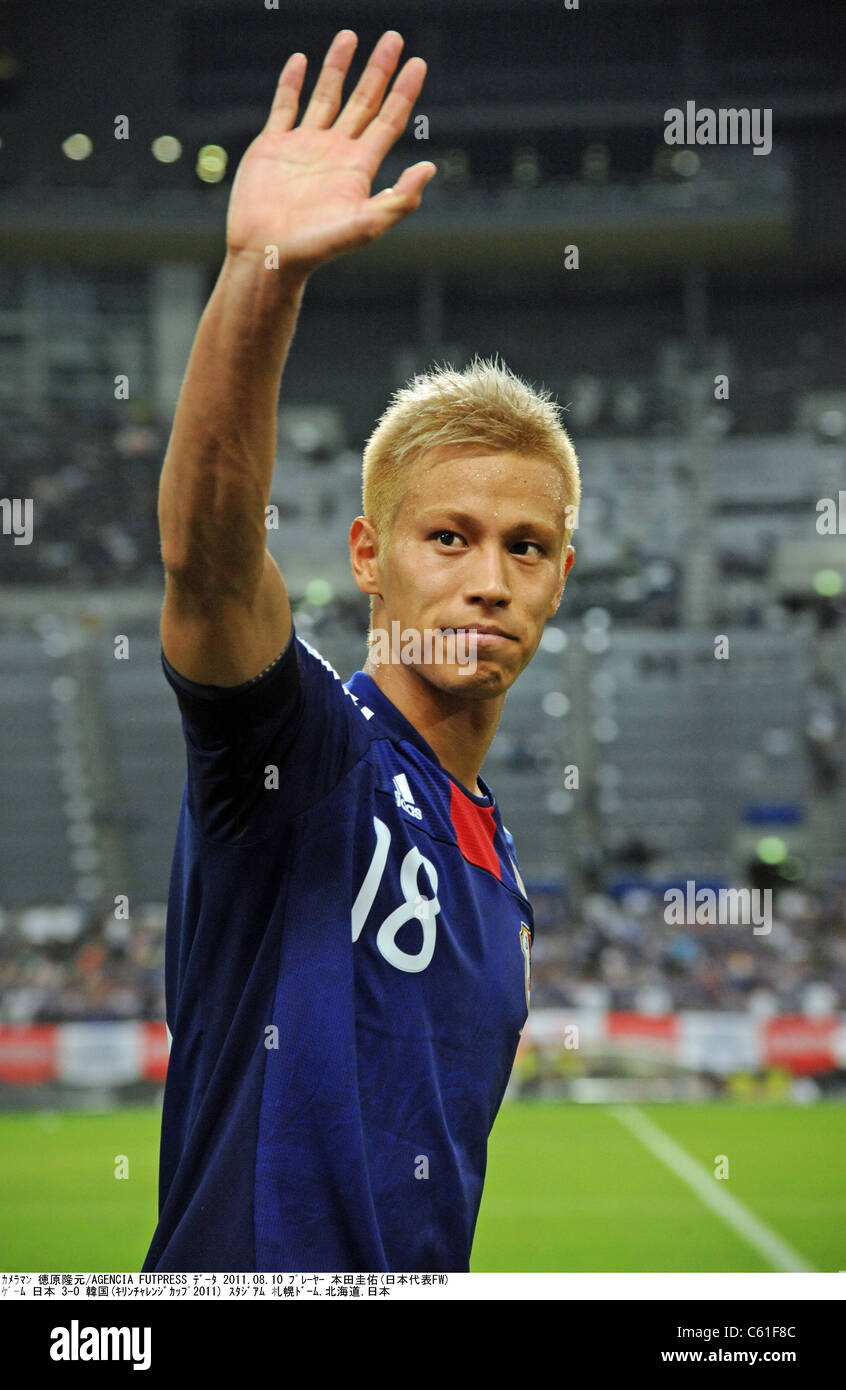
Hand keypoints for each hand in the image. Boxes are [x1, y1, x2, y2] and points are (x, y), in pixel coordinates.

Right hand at [226, 29, 435, 273]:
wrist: (267, 255)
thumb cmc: (317, 248)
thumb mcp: (366, 226)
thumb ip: (399, 199)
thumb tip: (430, 168)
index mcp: (359, 168)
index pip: (389, 120)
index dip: (404, 92)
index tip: (418, 63)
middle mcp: (335, 152)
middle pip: (363, 101)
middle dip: (379, 70)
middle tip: (394, 38)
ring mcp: (304, 147)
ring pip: (326, 97)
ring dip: (338, 67)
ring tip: (350, 36)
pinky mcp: (273, 146)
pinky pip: (285, 106)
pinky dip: (292, 83)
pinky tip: (300, 61)